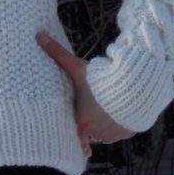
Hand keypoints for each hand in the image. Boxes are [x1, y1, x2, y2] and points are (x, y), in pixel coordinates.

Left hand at [36, 31, 135, 155]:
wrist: (134, 86)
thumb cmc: (101, 80)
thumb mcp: (77, 67)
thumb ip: (57, 54)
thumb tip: (39, 36)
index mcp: (83, 124)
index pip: (74, 138)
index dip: (74, 135)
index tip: (74, 133)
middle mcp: (99, 134)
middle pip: (90, 131)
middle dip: (89, 122)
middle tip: (89, 109)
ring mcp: (115, 134)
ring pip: (106, 132)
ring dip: (104, 123)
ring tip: (103, 107)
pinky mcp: (129, 131)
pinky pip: (121, 130)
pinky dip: (119, 122)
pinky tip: (118, 109)